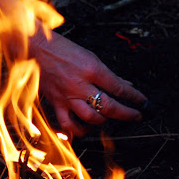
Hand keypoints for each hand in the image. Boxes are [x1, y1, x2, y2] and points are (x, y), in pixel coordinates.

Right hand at [30, 30, 146, 136]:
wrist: (34, 48)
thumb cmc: (62, 48)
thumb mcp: (89, 56)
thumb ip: (107, 73)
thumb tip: (126, 85)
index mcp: (91, 69)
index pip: (119, 88)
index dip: (135, 97)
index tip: (144, 103)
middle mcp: (80, 84)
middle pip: (109, 106)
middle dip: (127, 114)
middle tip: (137, 116)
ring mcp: (67, 96)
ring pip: (91, 118)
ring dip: (104, 121)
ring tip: (110, 119)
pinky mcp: (55, 103)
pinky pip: (69, 124)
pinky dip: (79, 130)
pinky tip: (87, 129)